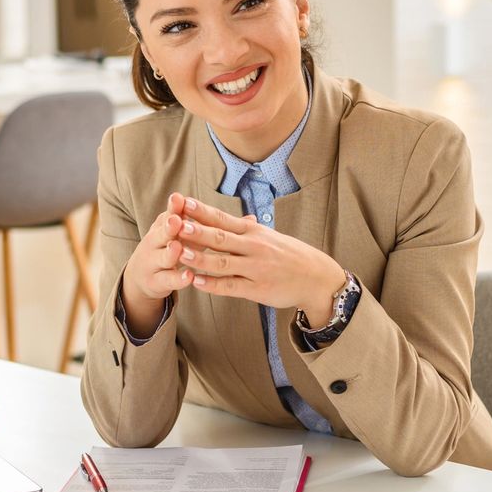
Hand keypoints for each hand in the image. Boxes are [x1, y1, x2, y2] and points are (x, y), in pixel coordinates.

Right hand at [120, 192, 197, 336]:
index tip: (178, 199)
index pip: (166, 216)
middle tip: (176, 220)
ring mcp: (153, 264)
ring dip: (171, 253)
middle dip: (168, 228)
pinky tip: (189, 276)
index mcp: (159, 228)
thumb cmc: (162, 249)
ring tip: (178, 248)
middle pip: (160, 235)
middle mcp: (153, 244)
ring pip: (163, 259)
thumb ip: (180, 218)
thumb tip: (192, 200)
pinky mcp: (156, 283)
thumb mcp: (168, 232)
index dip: (173, 208)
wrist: (139, 278)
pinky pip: (168, 281)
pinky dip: (179, 279)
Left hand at [177, 197, 345, 326]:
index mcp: (252, 232)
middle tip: (175, 222)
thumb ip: (244, 229)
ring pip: (223, 262)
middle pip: (220, 237)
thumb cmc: (288, 255)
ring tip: (178, 252)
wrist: (316, 277)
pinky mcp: (257, 289)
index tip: (181, 202)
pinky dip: (212, 284)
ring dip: (199, 257)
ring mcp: (255, 268)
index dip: (201, 211)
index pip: (222, 218)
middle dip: (196, 230)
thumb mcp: (268, 236)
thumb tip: (222, 218)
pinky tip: (196, 282)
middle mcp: (253, 247)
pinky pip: (231, 286)